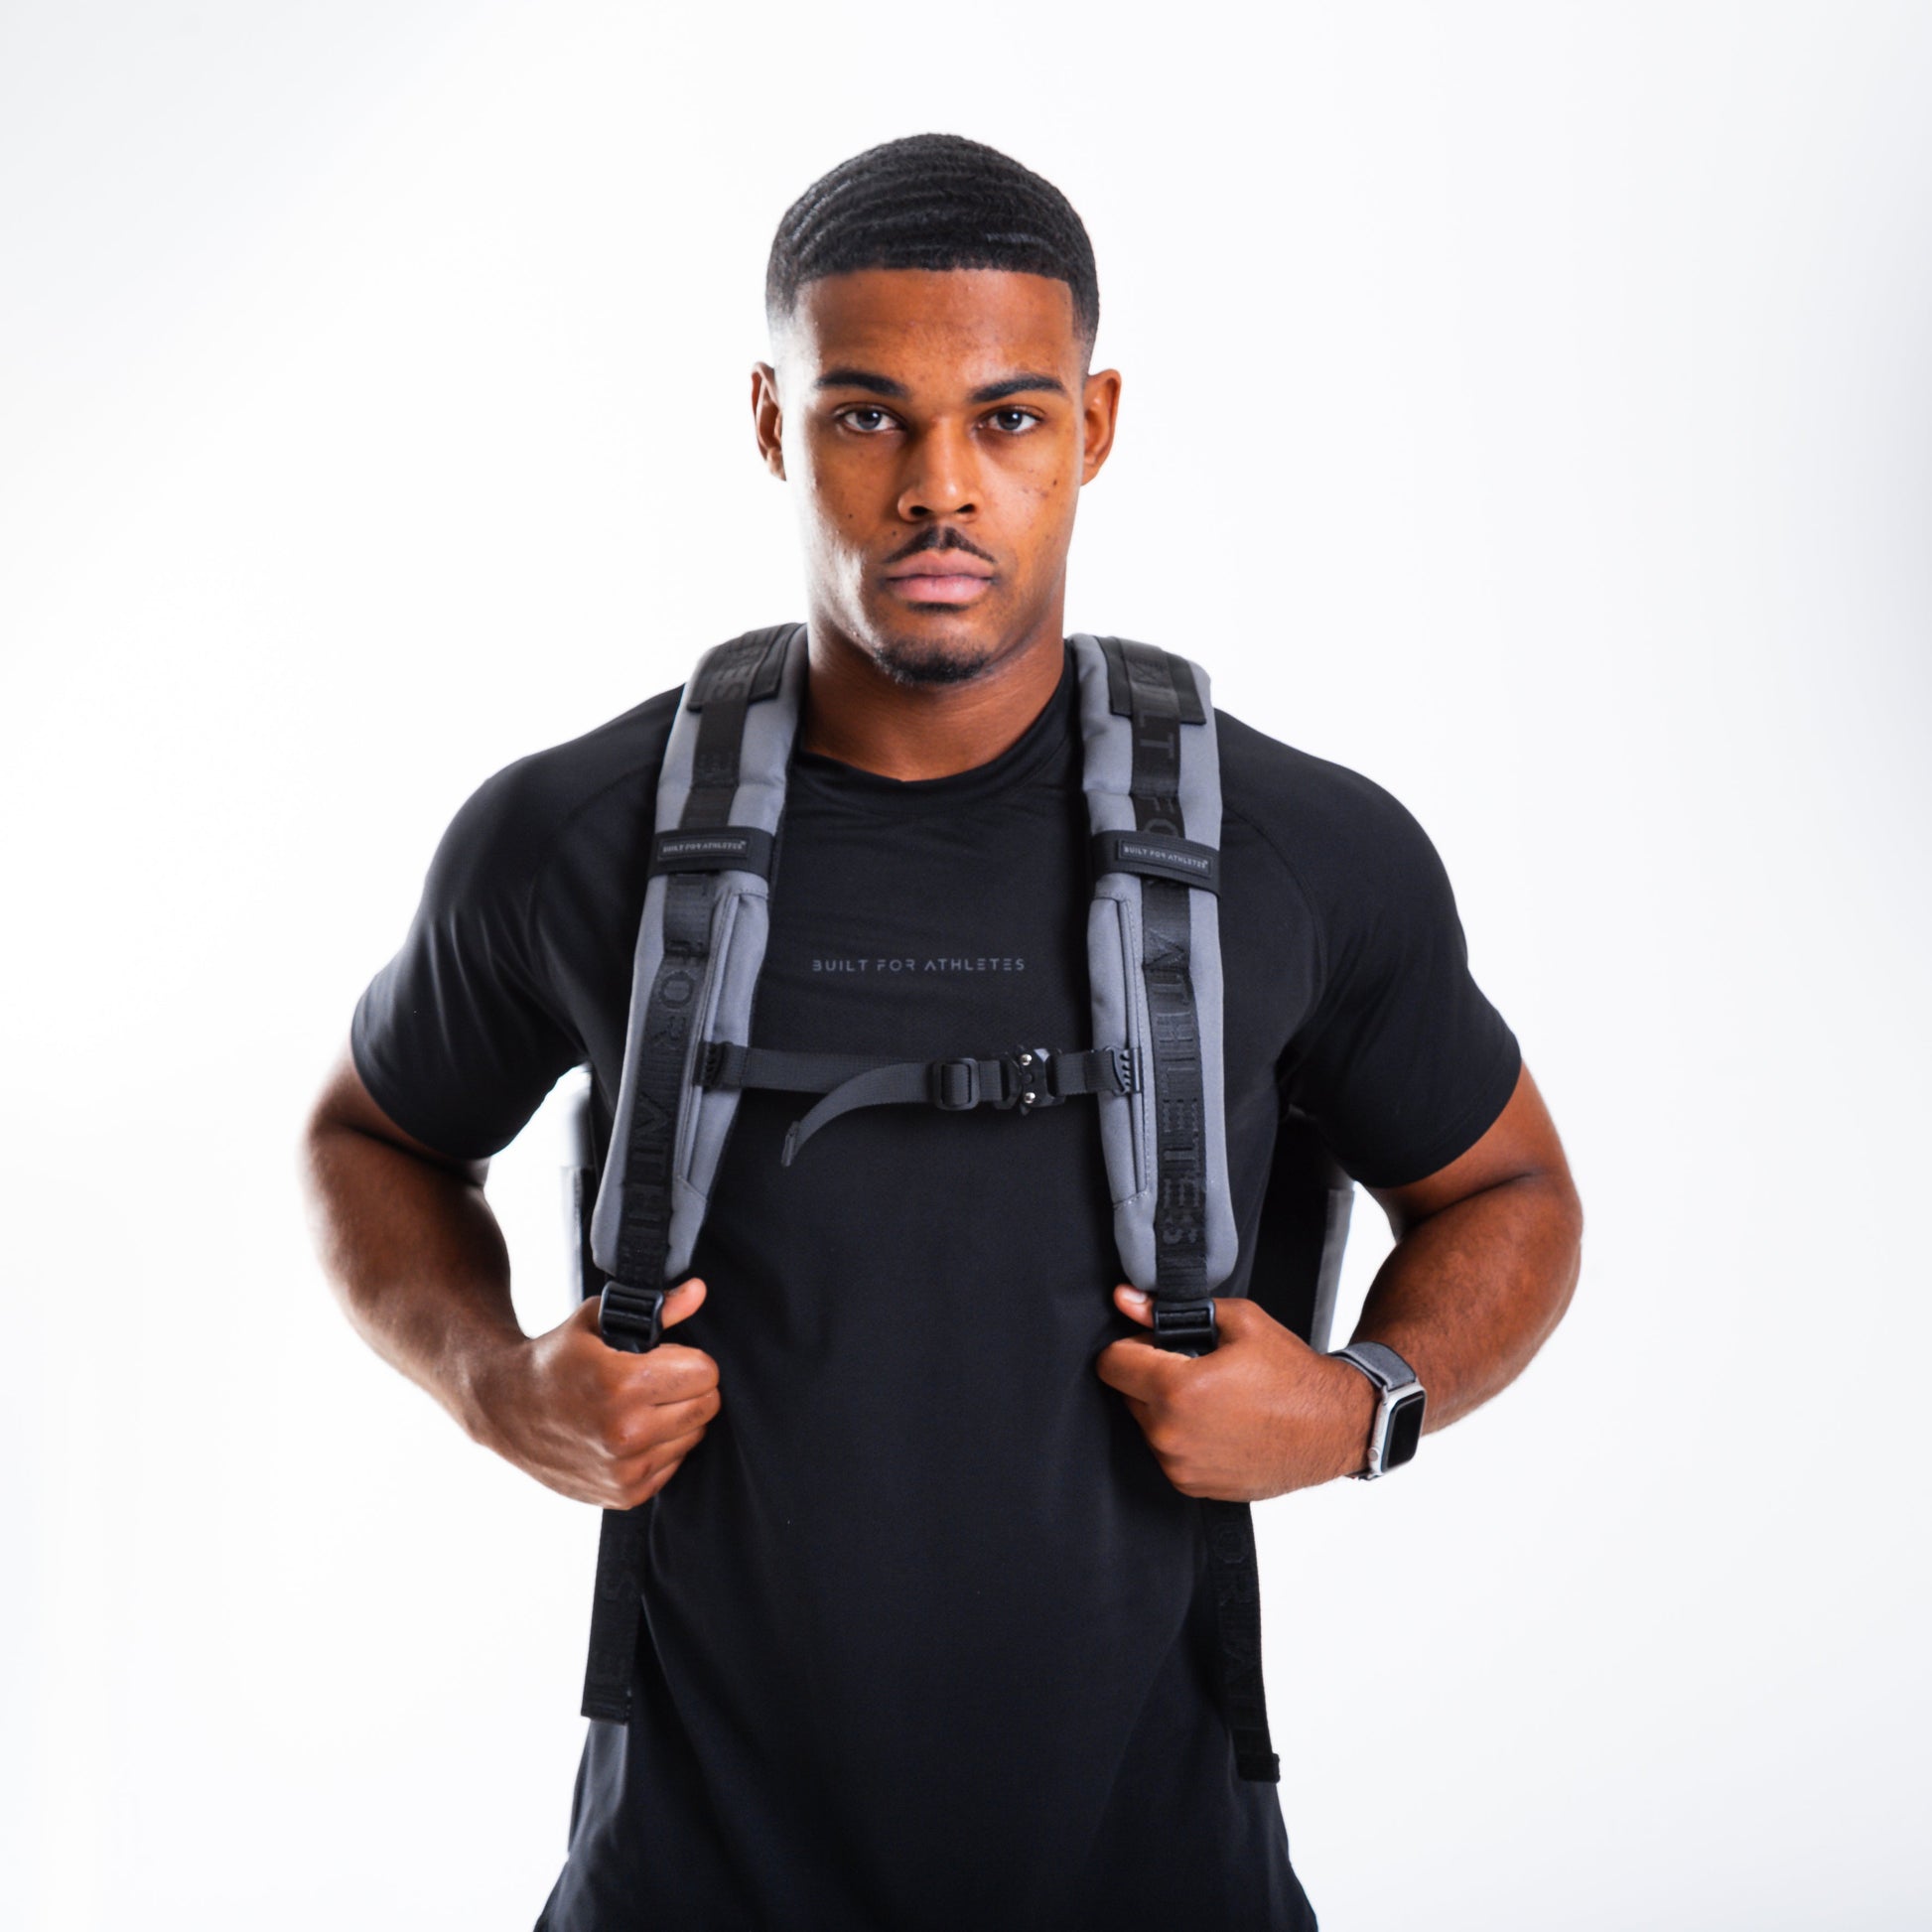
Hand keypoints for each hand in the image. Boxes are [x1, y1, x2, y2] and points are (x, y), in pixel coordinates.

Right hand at [466, 1279, 719, 1508]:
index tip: (668, 1356)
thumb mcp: (596, 1321)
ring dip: (678, 1418)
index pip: (705, 1372)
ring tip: (640, 1405)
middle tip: (659, 1380)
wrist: (505, 1409)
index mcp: (621, 1384)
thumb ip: (656, 1309)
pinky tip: (631, 1431)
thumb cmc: (553, 1360)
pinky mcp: (625, 1494)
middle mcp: (626, 1433)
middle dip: (691, 1386)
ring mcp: (625, 1469)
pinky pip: (674, 1464)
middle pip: (707, 1405)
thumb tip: (698, 1292)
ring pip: (694, 1435)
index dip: (690, 1358)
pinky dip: (662, 1447)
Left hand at [1094, 1288, 1376, 1501]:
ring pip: (1146, 1425)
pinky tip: (1218, 1423)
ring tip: (1212, 1396)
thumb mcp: (1239, 1322)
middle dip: (1150, 1377)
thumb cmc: (1293, 1376)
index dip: (1130, 1346)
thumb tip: (1127, 1299)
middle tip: (1193, 1368)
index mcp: (1178, 1390)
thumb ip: (1172, 1311)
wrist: (1333, 1427)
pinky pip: (1168, 1453)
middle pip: (1127, 1394)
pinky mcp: (1193, 1487)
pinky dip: (1182, 1436)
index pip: (1111, 1364)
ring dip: (1165, 1408)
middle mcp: (1171, 1434)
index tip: (1152, 1344)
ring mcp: (1181, 1466)